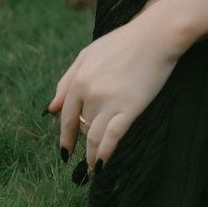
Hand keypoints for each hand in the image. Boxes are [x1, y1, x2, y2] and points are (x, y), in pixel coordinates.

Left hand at [47, 15, 183, 170]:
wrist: (155, 36)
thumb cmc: (122, 42)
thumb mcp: (88, 55)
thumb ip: (67, 80)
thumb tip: (52, 109)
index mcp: (78, 80)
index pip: (67, 117)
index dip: (65, 137)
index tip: (65, 151)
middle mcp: (90, 93)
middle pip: (82, 128)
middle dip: (81, 147)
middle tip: (82, 162)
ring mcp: (110, 102)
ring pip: (94, 138)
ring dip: (92, 157)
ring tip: (92, 170)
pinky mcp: (130, 108)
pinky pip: (112, 137)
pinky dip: (105, 154)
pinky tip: (103, 165)